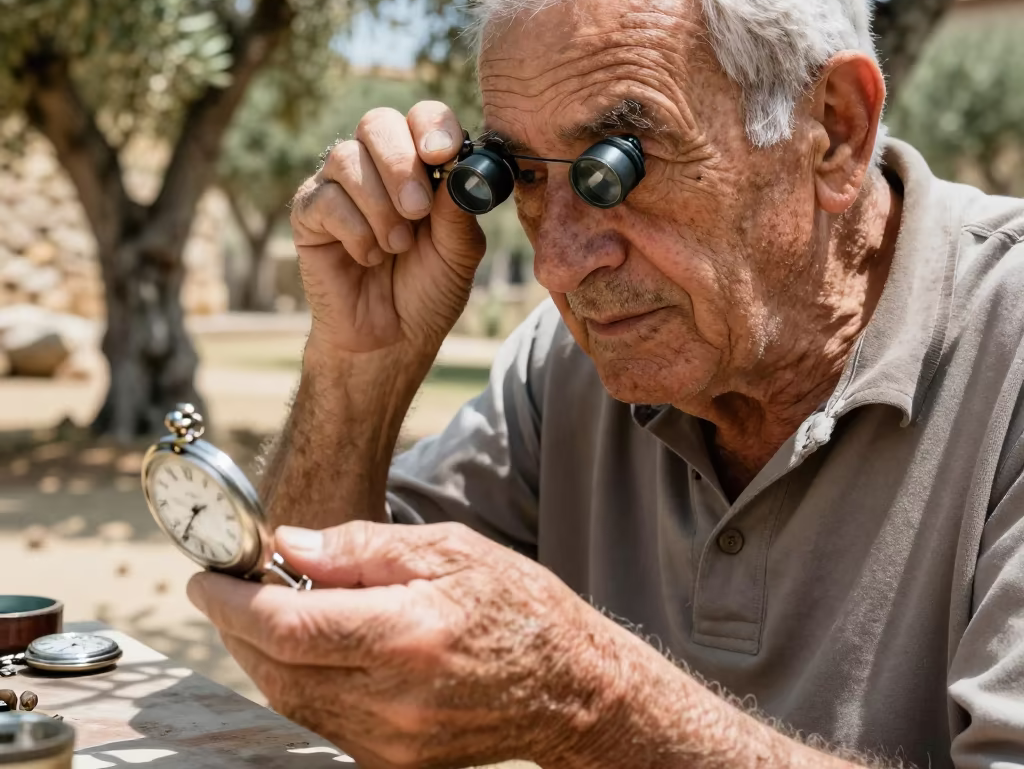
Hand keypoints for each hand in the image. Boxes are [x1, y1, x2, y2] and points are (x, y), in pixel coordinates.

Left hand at [187, 521, 621, 768]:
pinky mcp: (390, 764)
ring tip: (260, 612)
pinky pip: (318, 723)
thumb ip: (359, 549)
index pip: (287, 625)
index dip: (232, 602)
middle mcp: (390, 701)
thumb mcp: (447, 550)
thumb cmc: (516, 605)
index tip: (205, 578)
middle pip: (274, 668)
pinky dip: (295, 683)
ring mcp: (388, 744)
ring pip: (287, 701)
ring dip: (261, 655)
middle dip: (236, 627)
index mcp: (404, 636)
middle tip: (226, 588)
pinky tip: (304, 649)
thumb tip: (288, 547)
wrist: (570, 688)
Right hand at [290, 101, 485, 353]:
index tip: (443, 154)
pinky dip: (354, 231)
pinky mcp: (308, 213)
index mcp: (421, 165)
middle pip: (377, 123)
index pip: (422, 117)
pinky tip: (368, 258)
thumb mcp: (459, 252)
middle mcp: (377, 166)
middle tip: (417, 210)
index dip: (433, 126)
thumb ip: (459, 209)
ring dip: (379, 206)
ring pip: (347, 158)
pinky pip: (325, 199)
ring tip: (396, 247)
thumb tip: (459, 168)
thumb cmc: (428, 291)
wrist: (392, 339)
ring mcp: (339, 186)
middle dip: (400, 163)